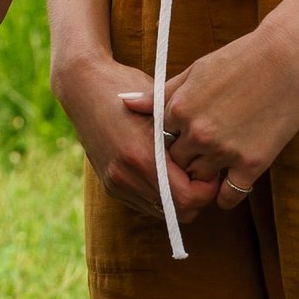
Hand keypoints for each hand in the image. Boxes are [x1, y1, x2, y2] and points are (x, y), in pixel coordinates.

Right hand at [53, 51, 215, 221]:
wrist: (82, 85)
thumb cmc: (127, 86)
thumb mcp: (161, 107)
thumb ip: (186, 137)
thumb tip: (215, 159)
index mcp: (143, 156)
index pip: (189, 198)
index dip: (207, 187)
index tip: (211, 167)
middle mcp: (127, 175)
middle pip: (180, 212)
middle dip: (197, 196)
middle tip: (202, 171)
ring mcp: (116, 183)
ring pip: (164, 212)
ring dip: (178, 197)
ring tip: (183, 169)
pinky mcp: (110, 185)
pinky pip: (146, 203)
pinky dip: (161, 193)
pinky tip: (164, 170)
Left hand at [141, 22, 298, 211]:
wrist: (287, 58)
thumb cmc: (240, 59)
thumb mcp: (193, 71)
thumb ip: (159, 94)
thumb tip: (124, 103)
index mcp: (178, 109)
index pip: (159, 142)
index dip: (169, 143)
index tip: (179, 141)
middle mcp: (197, 133)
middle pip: (177, 164)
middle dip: (184, 163)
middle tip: (196, 159)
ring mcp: (224, 151)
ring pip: (201, 181)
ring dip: (204, 178)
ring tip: (213, 169)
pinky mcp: (252, 163)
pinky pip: (230, 196)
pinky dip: (226, 196)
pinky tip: (229, 183)